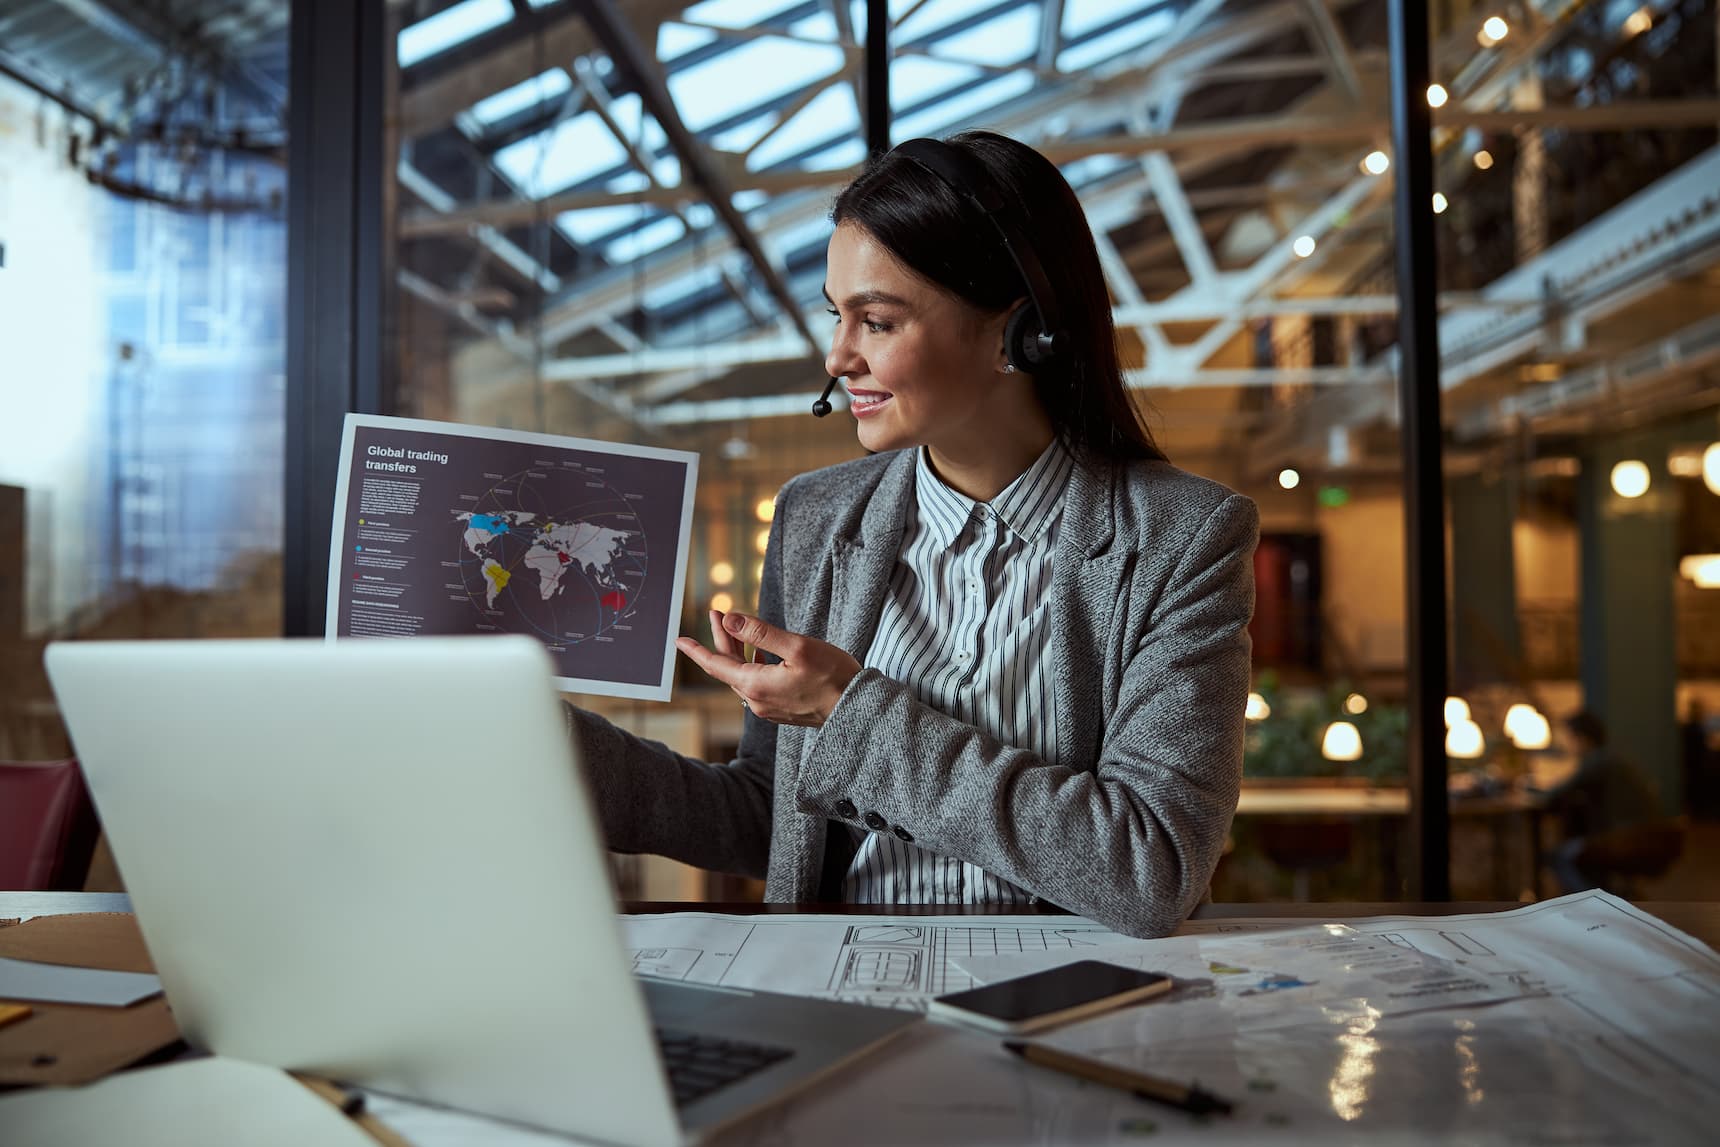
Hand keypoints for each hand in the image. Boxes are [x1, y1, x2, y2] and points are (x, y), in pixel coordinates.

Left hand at [676, 610, 860, 727]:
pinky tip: (761, 653)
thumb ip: (761, 633)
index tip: (679, 640)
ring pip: (743, 676)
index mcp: (756, 685)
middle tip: (717, 614)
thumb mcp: (797, 647)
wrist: (858, 710)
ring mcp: (770, 708)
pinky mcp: (783, 710)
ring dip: (738, 651)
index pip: (716, 665)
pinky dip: (752, 665)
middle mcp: (758, 700)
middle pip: (729, 668)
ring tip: (737, 628)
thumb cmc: (833, 677)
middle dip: (722, 640)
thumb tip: (730, 619)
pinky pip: (757, 685)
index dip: (696, 650)